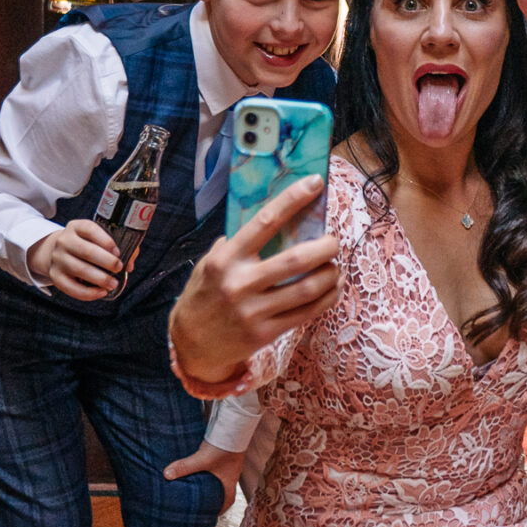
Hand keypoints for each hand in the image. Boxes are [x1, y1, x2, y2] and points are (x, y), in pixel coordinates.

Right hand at [28, 219, 122, 300]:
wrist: (57, 252)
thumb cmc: (85, 245)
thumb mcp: (96, 239)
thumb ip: (116, 247)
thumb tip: (129, 264)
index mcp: (76, 227)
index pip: (90, 229)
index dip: (106, 240)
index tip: (118, 251)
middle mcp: (64, 241)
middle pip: (86, 251)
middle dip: (107, 261)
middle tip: (119, 268)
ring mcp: (57, 259)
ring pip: (80, 270)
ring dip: (100, 279)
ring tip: (113, 283)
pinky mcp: (55, 276)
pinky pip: (71, 287)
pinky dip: (88, 293)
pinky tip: (101, 292)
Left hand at [161, 441, 245, 507]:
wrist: (234, 426)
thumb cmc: (223, 447)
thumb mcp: (201, 459)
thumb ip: (184, 467)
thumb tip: (166, 475)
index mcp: (229, 481)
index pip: (229, 500)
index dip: (221, 508)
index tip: (212, 514)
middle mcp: (231, 473)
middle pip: (223, 489)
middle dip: (213, 496)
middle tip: (201, 501)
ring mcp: (229, 463)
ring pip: (219, 477)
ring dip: (210, 481)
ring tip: (198, 484)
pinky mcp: (225, 453)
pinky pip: (217, 465)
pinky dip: (209, 468)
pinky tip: (199, 466)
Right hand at [167, 174, 338, 390]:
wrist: (190, 344)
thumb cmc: (205, 294)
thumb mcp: (210, 262)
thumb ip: (237, 242)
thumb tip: (275, 217)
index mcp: (226, 258)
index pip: (265, 221)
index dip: (293, 199)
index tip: (315, 182)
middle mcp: (240, 283)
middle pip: (296, 259)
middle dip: (325, 246)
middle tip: (334, 239)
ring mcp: (254, 311)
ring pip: (307, 289)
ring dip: (331, 274)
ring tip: (336, 266)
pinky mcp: (266, 333)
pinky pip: (307, 313)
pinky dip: (327, 298)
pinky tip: (333, 288)